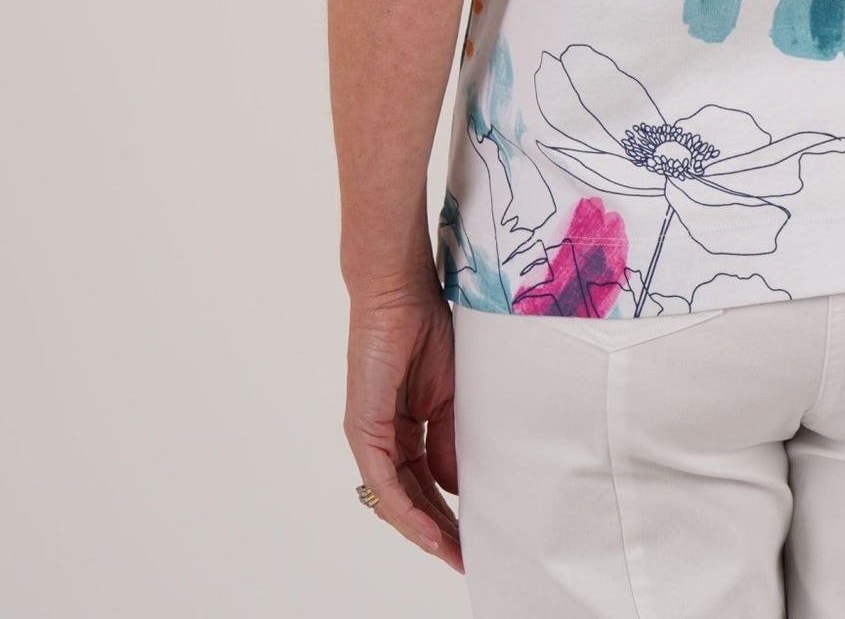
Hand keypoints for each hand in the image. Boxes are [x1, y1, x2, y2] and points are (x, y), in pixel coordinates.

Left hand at [344, 282, 463, 571]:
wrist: (402, 292)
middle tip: (467, 558)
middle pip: (410, 499)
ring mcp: (370, 435)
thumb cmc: (426, 329)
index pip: (426, 484)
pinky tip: (429, 530)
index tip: (475, 538)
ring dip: (424, 530)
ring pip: (394, 499)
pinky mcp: (363, 428)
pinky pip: (383, 481)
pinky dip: (406, 509)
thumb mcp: (451, 397)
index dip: (449, 514)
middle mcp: (382, 438)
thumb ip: (449, 442)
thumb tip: (456, 488)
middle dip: (439, 532)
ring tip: (454, 554)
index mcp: (403, 430)